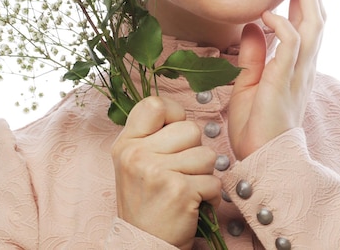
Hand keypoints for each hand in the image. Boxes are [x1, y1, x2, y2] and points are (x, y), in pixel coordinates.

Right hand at [111, 96, 220, 249]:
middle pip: (190, 129)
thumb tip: (179, 115)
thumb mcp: (133, 163)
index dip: (174, 113)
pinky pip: (213, 180)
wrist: (143, 245)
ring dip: (203, 173)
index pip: (155, 104)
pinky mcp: (179, 191)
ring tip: (186, 188)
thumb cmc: (145, 203)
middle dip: (194, 150)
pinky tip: (193, 203)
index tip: (175, 130)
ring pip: (206, 154)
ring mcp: (157, 172)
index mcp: (126, 144)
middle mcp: (137, 154)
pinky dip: (210, 195)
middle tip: (180, 171)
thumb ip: (151, 136)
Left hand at [228, 0, 324, 159]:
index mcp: (295, 64)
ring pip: (311, 26)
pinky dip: (283, 27)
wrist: (261, 160)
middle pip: (315, 17)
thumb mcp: (249, 82)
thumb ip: (254, 54)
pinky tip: (269, 13)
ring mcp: (297, 74)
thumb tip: (252, 25)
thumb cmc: (257, 126)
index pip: (305, 22)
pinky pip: (291, 47)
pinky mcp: (284, 83)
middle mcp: (303, 66)